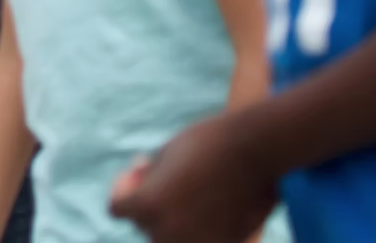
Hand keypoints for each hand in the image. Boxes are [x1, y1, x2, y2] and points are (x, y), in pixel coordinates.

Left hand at [108, 113, 277, 242]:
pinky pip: (201, 241)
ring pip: (171, 240)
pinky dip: (201, 229)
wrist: (258, 147)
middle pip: (146, 227)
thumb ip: (148, 179)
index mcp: (148, 205)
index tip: (141, 169)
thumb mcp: (165, 155)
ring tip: (190, 193)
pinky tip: (212, 204)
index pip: (118, 209)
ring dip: (174, 223)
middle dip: (151, 206)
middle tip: (171, 178)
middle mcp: (169, 231)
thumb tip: (139, 190)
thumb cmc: (208, 142)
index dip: (124, 188)